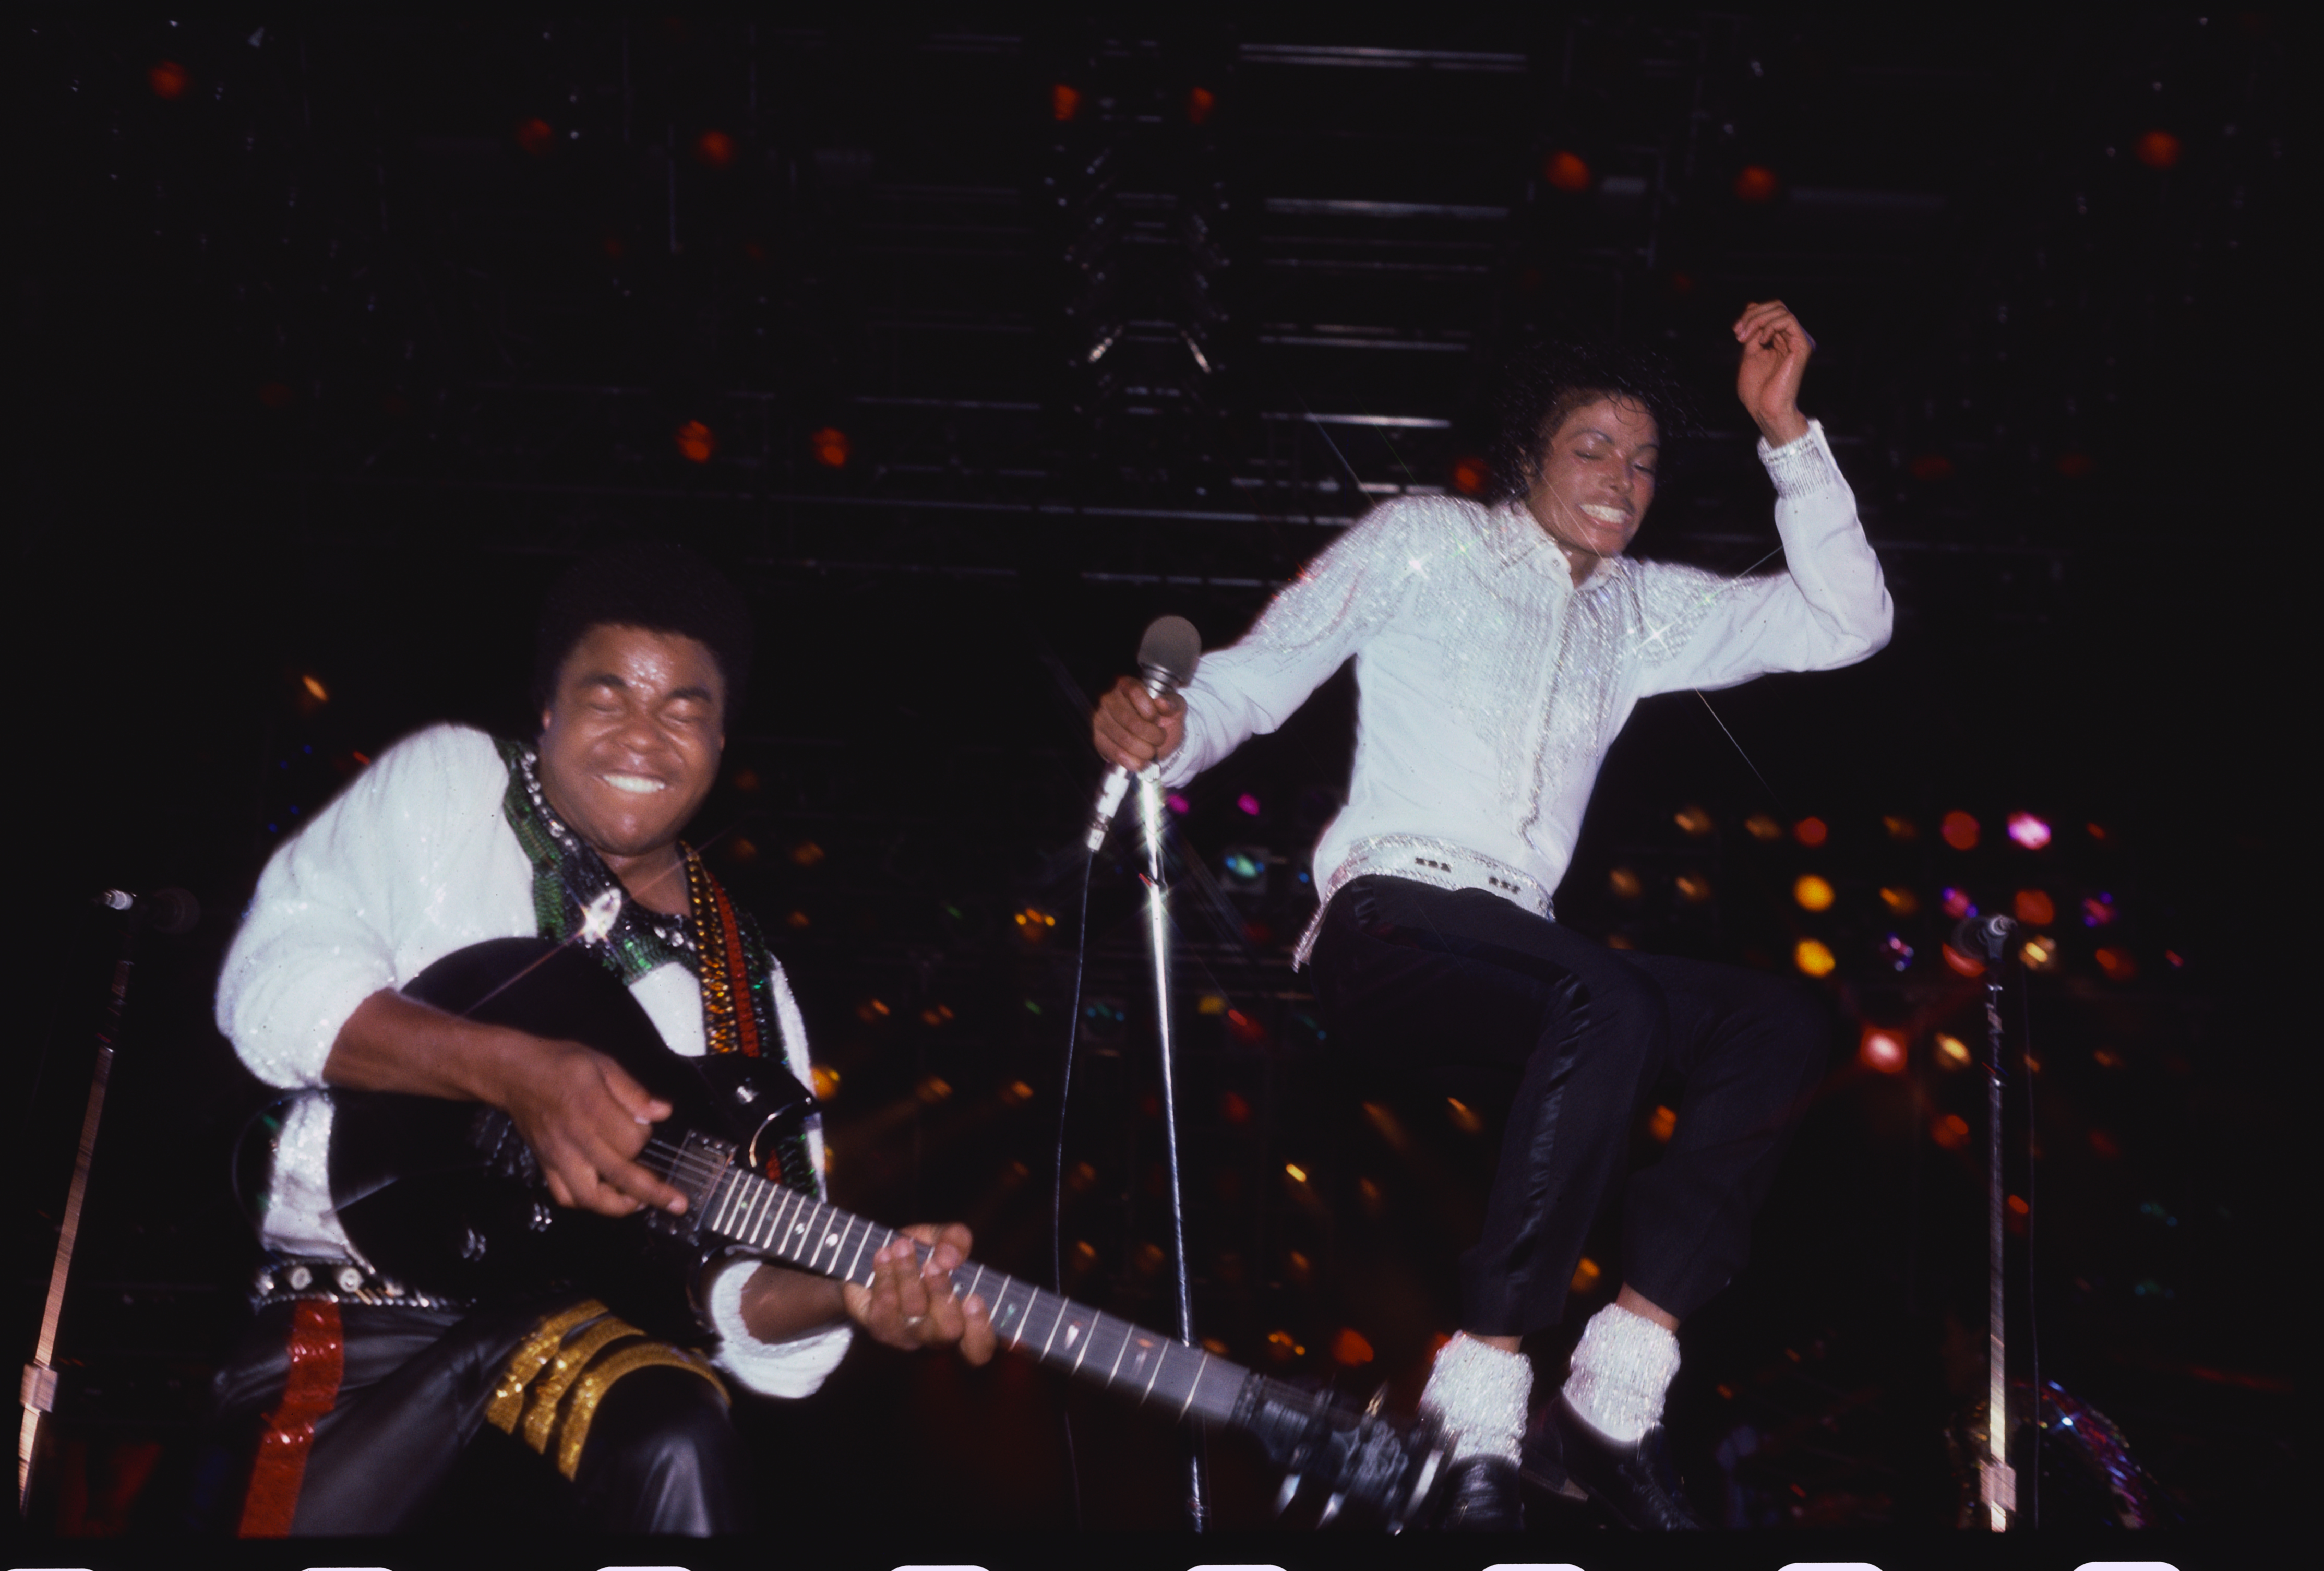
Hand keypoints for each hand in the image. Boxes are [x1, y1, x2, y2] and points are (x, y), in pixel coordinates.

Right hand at [495, 1035, 687, 1218]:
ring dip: (619, 1206)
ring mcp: (559, 1156)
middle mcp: (575, 1138)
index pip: (632, 1140)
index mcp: (592, 1109)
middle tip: (677, 1203)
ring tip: (641, 1204)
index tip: (647, 1125)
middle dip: (653, 1192)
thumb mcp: (602, 1064)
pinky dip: (587, 1203)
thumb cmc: (560, 1065)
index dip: (646, 1136)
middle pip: (619, 1174)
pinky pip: (565, 1196)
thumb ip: (633, 1091)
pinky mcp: (545, 1165)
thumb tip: (663, 1112)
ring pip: (590, 1197)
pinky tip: (606, 1198)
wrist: (514, 1073)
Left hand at [843, 1223, 995, 1364]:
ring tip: (902, 1246)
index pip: (979, 1348)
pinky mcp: (877, 1327)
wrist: (881, 1259)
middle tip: (932, 1264)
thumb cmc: (921, 1254)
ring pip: (911, 1317)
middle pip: (947, 1331)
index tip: (974, 1298)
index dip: (981, 1331)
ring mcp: (906, 1336)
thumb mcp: (942, 1239)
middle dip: (941, 1294)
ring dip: (907, 1277)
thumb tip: (949, 1258)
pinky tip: (883, 1255)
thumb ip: (956, 1240)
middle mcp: (936, 1337)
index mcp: (963, 1322)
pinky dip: (884, 1279)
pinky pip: (882, 1311)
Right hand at [1092, 675, 1184, 772]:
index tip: (1157, 719)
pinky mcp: (1097, 738)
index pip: (1135, 693)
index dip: (1151, 711)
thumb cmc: (1162, 718)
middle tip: (1159, 739)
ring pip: (1124, 739)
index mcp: (1126, 683)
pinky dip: (1132, 761)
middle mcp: (1108, 698)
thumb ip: (1173, 703)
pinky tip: (1140, 761)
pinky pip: (1115, 753)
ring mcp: (1100, 719)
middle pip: (1131, 721)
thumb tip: (1163, 704)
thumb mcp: (1174, 706)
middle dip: (1152, 736)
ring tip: (1151, 750)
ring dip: (1144, 750)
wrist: (1151, 737)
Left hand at [1733, 299, 1814, 446]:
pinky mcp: (1803, 346)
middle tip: (1738, 333)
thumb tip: (1752, 305)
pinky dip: (1770, 325)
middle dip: (1752, 315)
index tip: (1736, 331)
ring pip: (1781, 310)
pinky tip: (1761, 341)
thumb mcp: (1749, 352)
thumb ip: (1752, 330)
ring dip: (1758, 320)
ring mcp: (1798, 341)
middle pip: (1776, 307)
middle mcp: (1792, 338)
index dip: (1751, 315)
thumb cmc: (1756, 389)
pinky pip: (1788, 320)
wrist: (1764, 409)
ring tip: (1746, 338)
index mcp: (1780, 340)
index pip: (1770, 312)